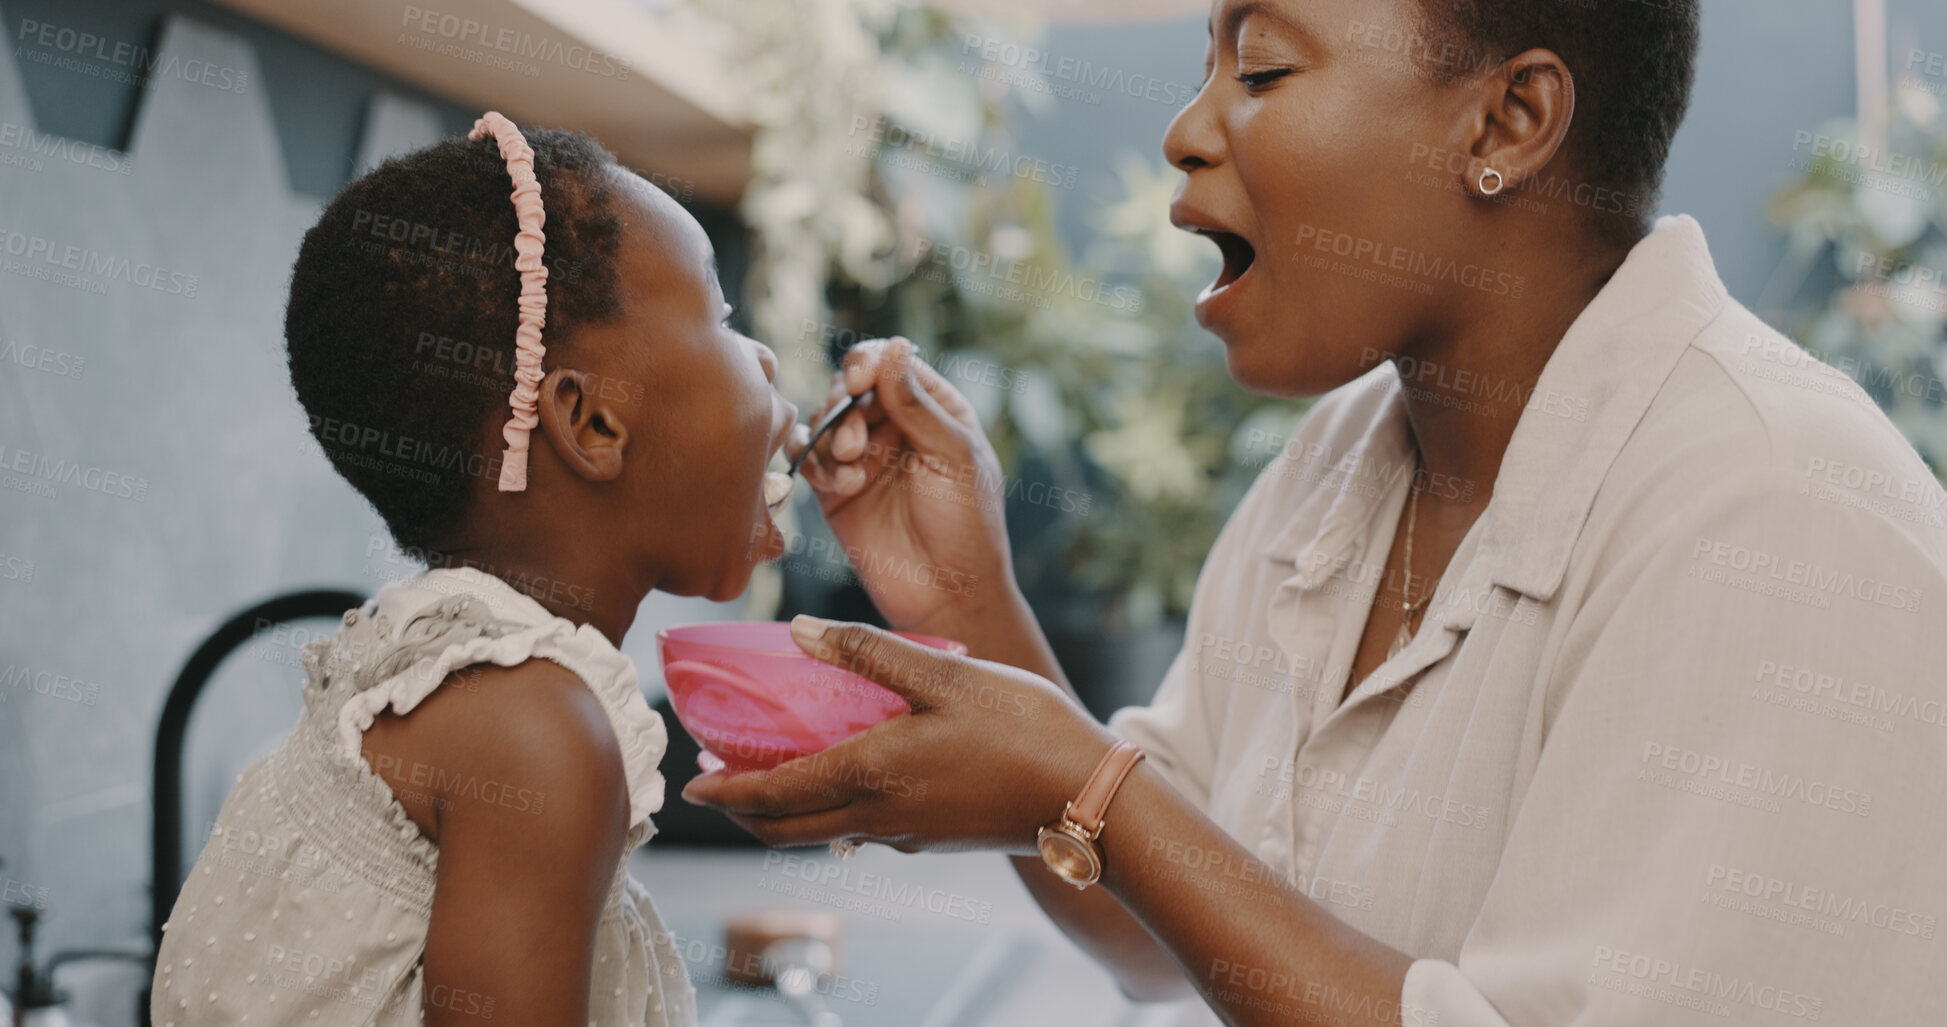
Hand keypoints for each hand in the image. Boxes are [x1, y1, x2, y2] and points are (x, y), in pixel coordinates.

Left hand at [681, 616, 1115, 854]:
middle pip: (785, 829)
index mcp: (870, 775)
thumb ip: (869, 652)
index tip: (690, 782)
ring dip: (784, 811)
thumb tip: (797, 630)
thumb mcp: (943, 674)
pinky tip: (848, 774)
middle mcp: (878, 816)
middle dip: (742, 810)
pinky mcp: (935, 837)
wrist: (1090, 798)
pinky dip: (831, 809)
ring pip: (822, 833)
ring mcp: (907, 834)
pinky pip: (863, 829)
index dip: (724, 791)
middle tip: (716, 780)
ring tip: (769, 773)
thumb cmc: (1022, 728)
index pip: (772, 797)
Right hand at [786, 338, 1012, 632]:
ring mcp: (862, 458)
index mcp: (933, 408)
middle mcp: (894, 426)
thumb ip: (918, 403)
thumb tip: (893, 346)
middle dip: (845, 406)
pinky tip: (841, 486)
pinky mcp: (835, 490)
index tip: (859, 379)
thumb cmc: (968, 524)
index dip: (867, 362)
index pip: (889, 363)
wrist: (948, 594)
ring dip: (830, 436)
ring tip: (852, 470)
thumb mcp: (954, 456)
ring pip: (824, 420)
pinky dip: (814, 463)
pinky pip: (808, 458)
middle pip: (848, 387)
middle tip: (856, 443)